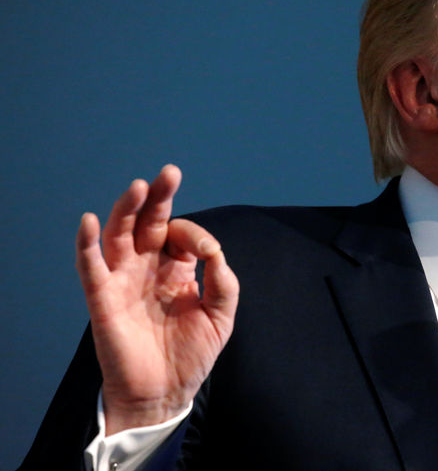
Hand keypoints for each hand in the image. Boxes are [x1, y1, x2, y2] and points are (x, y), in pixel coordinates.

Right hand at [75, 165, 238, 434]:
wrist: (166, 393)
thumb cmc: (193, 354)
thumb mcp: (220, 315)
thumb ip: (223, 282)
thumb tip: (214, 250)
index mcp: (177, 268)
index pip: (181, 234)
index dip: (194, 234)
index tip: (208, 252)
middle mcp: (148, 268)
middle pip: (149, 222)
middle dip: (159, 197)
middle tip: (169, 173)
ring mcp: (124, 280)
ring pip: (120, 235)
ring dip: (127, 209)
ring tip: (139, 187)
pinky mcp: (103, 299)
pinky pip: (91, 268)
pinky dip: (87, 245)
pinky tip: (89, 222)